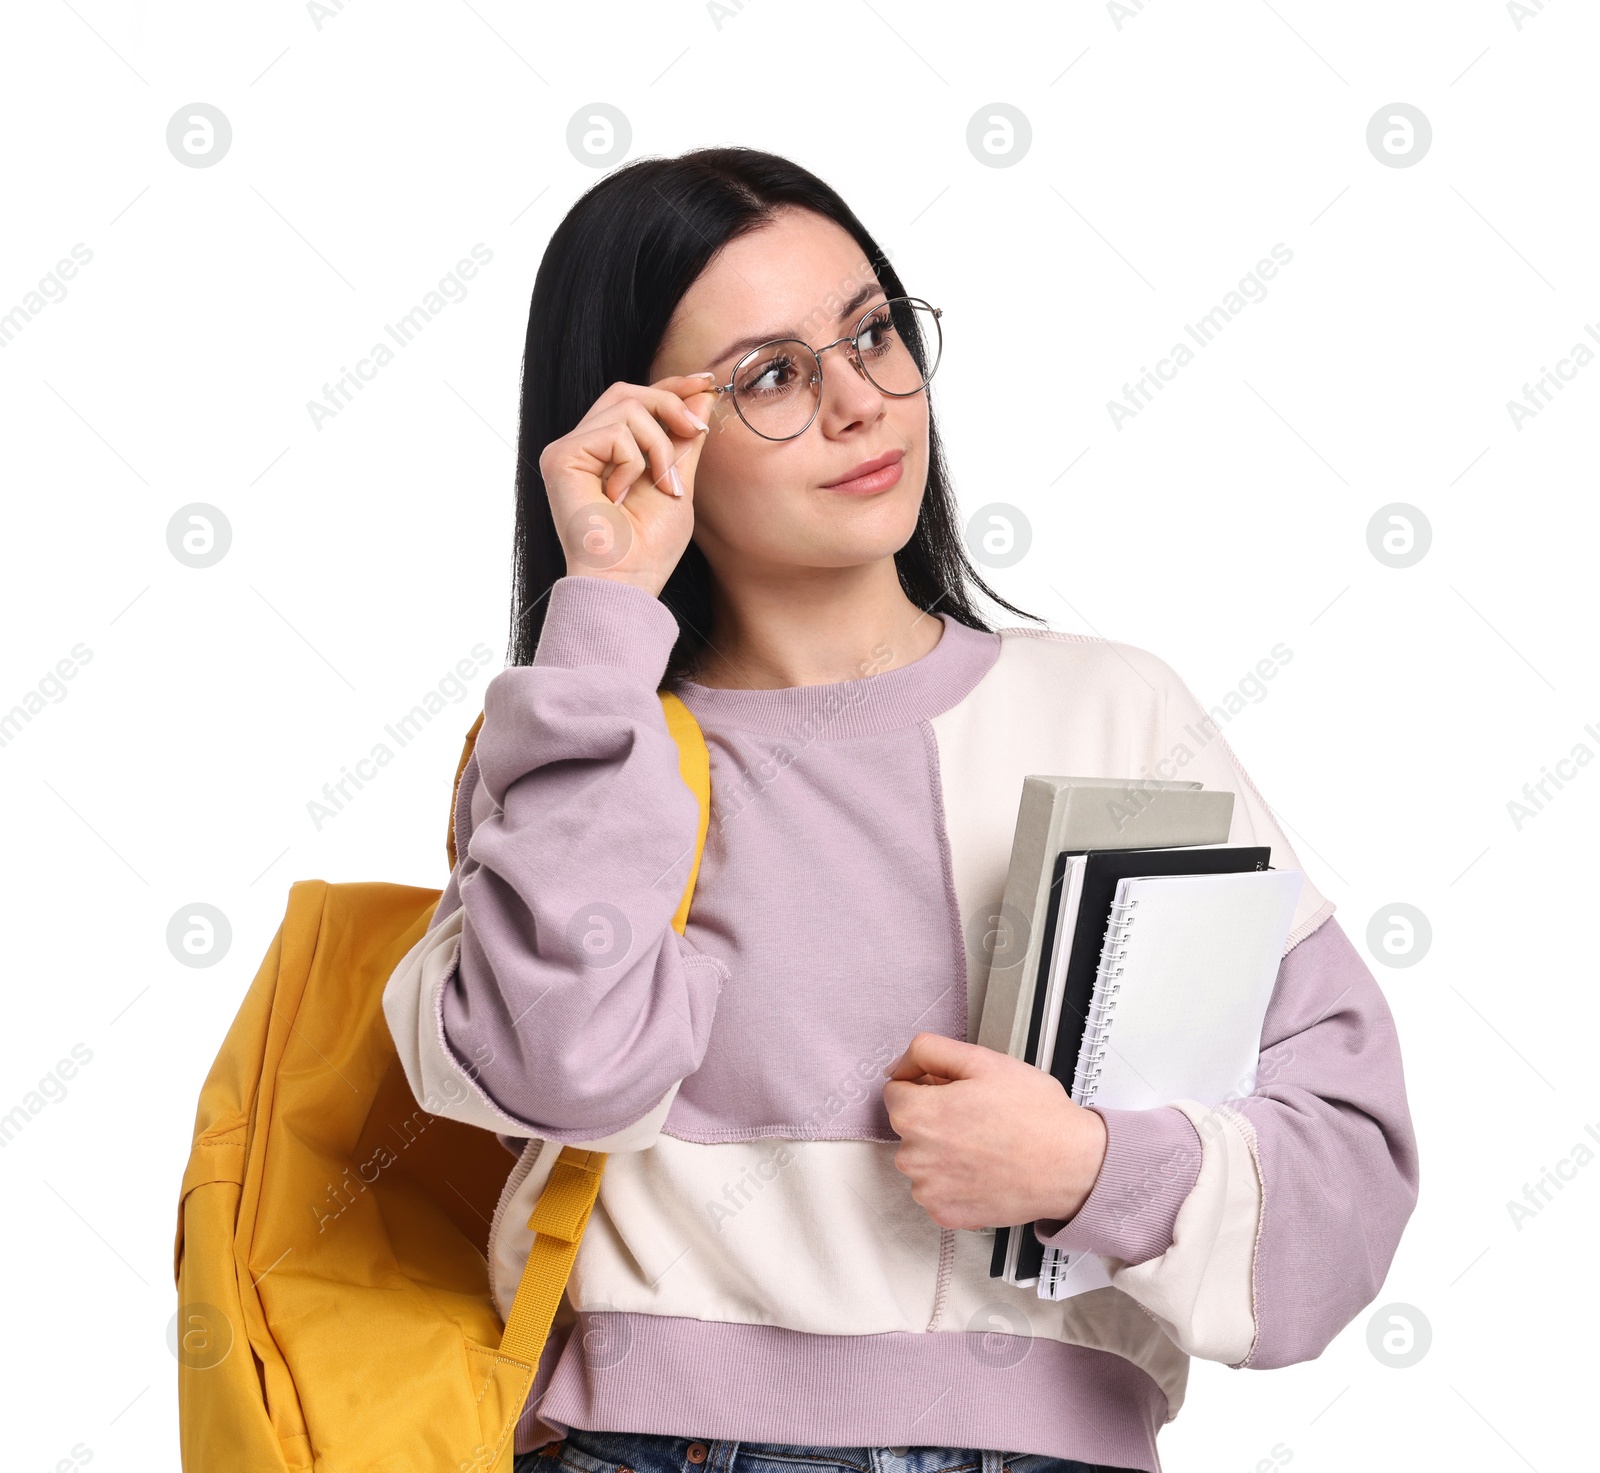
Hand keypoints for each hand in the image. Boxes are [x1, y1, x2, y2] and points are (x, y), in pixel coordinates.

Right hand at [539, 373, 717, 596]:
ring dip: (660, 446)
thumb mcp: (678, 482)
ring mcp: (569, 450)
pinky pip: (614, 432)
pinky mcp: (561, 457)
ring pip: (626, 407)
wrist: (626, 581)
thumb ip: (684, 440)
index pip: (635, 400)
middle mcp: (583, 446)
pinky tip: (621, 496)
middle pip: (628, 392)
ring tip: (663, 486)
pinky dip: (633, 462)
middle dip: (670, 404)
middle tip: (696, 433)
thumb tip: (701, 395)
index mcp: (607, 452)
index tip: (705, 382)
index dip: (670, 386)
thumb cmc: (649, 547)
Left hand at [881, 1032, 1108, 1230]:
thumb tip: (897, 1067)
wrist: (1072, 1166)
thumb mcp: (982, 1060)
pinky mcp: (945, 1215)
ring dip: (943, 1151)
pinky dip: (954, 1181)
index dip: (927, 1085)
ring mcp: (928, 1191)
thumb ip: (928, 1051)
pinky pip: (937, 1189)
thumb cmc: (1034, 1114)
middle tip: (979, 1117)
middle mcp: (913, 1157)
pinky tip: (984, 1170)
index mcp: (916, 1114)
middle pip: (909, 1126)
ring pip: (922, 1158)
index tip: (956, 1092)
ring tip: (986, 1145)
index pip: (896, 1091)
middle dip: (935, 1117)